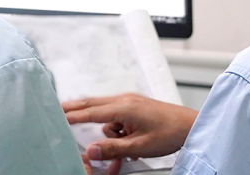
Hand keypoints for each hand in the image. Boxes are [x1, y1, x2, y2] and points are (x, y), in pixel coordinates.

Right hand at [62, 94, 197, 172]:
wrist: (190, 126)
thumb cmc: (170, 132)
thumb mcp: (139, 146)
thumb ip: (113, 148)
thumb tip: (92, 150)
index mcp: (124, 107)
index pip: (92, 112)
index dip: (74, 115)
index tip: (59, 116)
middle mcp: (125, 100)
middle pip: (93, 104)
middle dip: (76, 108)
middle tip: (59, 109)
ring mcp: (131, 102)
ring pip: (106, 113)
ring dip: (107, 131)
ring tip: (124, 150)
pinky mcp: (136, 106)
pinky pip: (117, 116)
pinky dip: (116, 129)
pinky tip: (129, 143)